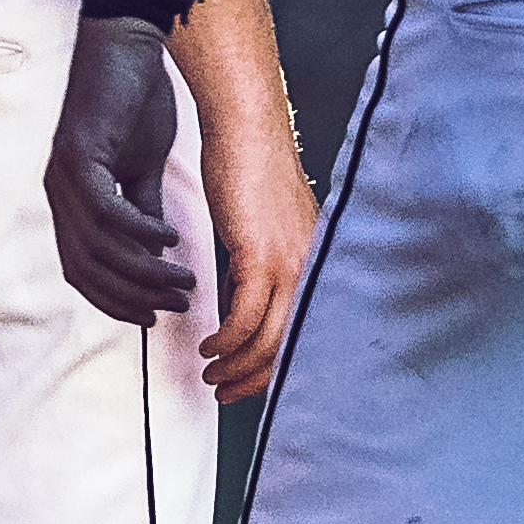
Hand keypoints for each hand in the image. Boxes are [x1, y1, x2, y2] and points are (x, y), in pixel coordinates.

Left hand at [44, 17, 195, 327]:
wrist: (126, 43)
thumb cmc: (135, 99)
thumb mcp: (144, 164)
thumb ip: (146, 207)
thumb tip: (159, 252)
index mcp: (73, 200)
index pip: (83, 270)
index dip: (115, 300)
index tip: (154, 316)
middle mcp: (61, 195)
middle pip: (89, 269)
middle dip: (132, 296)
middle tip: (175, 304)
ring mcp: (65, 178)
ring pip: (99, 247)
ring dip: (142, 272)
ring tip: (181, 278)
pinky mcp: (78, 156)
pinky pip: (106, 212)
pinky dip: (138, 233)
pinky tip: (168, 239)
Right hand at [196, 106, 318, 402]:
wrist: (247, 132)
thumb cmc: (250, 173)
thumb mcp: (259, 232)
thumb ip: (256, 270)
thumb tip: (240, 306)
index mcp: (314, 261)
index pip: (304, 330)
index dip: (276, 366)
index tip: (247, 383)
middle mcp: (311, 265)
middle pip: (291, 344)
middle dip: (256, 377)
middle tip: (225, 391)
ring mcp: (291, 261)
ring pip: (269, 337)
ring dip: (236, 364)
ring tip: (211, 372)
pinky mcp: (263, 254)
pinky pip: (246, 315)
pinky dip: (227, 338)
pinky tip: (209, 344)